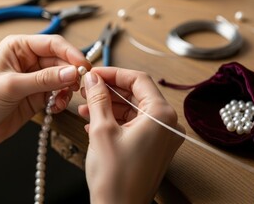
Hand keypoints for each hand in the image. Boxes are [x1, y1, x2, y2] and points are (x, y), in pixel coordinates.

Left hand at [0, 34, 89, 185]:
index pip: (52, 44)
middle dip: (71, 73)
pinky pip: (58, 93)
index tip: (83, 66)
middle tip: (77, 86)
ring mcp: (34, 79)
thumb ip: (44, 79)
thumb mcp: (12, 86)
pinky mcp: (37, 96)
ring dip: (67, 88)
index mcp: (18, 47)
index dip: (70, 53)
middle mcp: (28, 60)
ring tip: (62, 99)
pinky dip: (61, 99)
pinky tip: (55, 107)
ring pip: (62, 78)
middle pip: (61, 61)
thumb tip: (72, 72)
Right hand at [78, 67, 184, 203]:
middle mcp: (168, 125)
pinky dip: (115, 121)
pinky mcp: (153, 148)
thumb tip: (93, 79)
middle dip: (110, 90)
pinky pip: (135, 125)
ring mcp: (162, 137)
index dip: (114, 73)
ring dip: (109, 106)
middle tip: (88, 88)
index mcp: (162, 116)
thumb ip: (98, 99)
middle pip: (137, 94)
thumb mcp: (101, 130)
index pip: (139, 80)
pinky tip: (94, 121)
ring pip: (134, 110)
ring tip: (86, 106)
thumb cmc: (115, 179)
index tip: (95, 73)